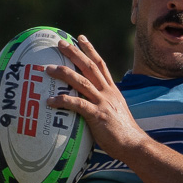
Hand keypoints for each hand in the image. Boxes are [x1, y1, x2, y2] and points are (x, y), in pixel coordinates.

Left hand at [45, 35, 148, 162]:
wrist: (134, 144)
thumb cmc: (123, 133)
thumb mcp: (115, 111)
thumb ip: (104, 103)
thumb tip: (91, 103)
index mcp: (112, 90)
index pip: (100, 64)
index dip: (90, 50)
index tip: (80, 38)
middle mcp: (108, 92)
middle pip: (89, 67)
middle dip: (74, 53)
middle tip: (60, 43)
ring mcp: (103, 103)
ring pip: (81, 82)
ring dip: (64, 73)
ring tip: (48, 68)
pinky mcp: (97, 115)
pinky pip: (77, 104)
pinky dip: (63, 100)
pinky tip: (50, 100)